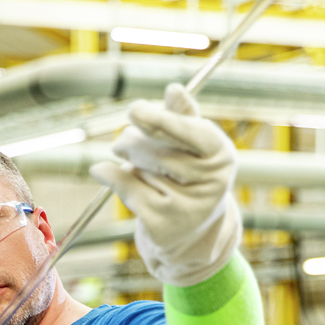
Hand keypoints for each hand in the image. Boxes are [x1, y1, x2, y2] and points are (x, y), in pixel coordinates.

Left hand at [90, 83, 241, 286]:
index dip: (162, 120)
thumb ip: (183, 117)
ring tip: (132, 163)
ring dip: (128, 160)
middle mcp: (210, 183)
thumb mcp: (193, 147)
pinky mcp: (162, 223)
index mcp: (221, 156)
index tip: (134, 110)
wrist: (192, 234)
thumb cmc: (190, 178)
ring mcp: (187, 206)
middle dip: (132, 140)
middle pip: (158, 149)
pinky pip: (125, 187)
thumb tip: (174, 90)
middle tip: (122, 140)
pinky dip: (109, 176)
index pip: (192, 132)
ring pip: (140, 167)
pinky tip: (103, 172)